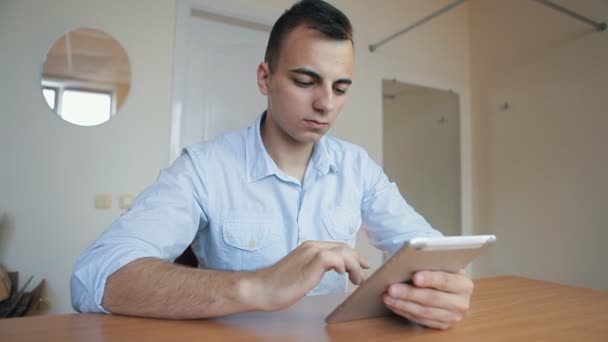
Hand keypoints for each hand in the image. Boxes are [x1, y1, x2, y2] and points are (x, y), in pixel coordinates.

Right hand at [249, 241, 369, 311]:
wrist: (261, 288)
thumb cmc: (278, 285)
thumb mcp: (301, 273)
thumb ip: (315, 269)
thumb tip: (329, 271)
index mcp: (309, 248)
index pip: (337, 247)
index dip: (352, 255)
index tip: (361, 265)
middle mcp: (311, 246)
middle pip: (343, 247)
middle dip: (358, 259)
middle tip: (365, 272)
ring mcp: (311, 252)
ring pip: (343, 251)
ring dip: (354, 265)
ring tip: (357, 279)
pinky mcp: (311, 261)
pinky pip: (335, 258)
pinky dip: (343, 264)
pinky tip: (343, 274)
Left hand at [383, 270, 472, 329]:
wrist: (451, 287)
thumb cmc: (443, 271)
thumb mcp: (443, 264)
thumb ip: (432, 264)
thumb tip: (410, 262)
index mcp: (464, 284)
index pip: (446, 281)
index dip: (430, 279)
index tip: (415, 277)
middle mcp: (461, 303)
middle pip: (432, 298)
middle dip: (409, 293)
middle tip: (391, 288)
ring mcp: (452, 316)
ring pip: (424, 312)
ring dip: (403, 304)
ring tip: (387, 296)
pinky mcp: (442, 325)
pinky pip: (420, 320)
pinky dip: (404, 312)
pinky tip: (393, 304)